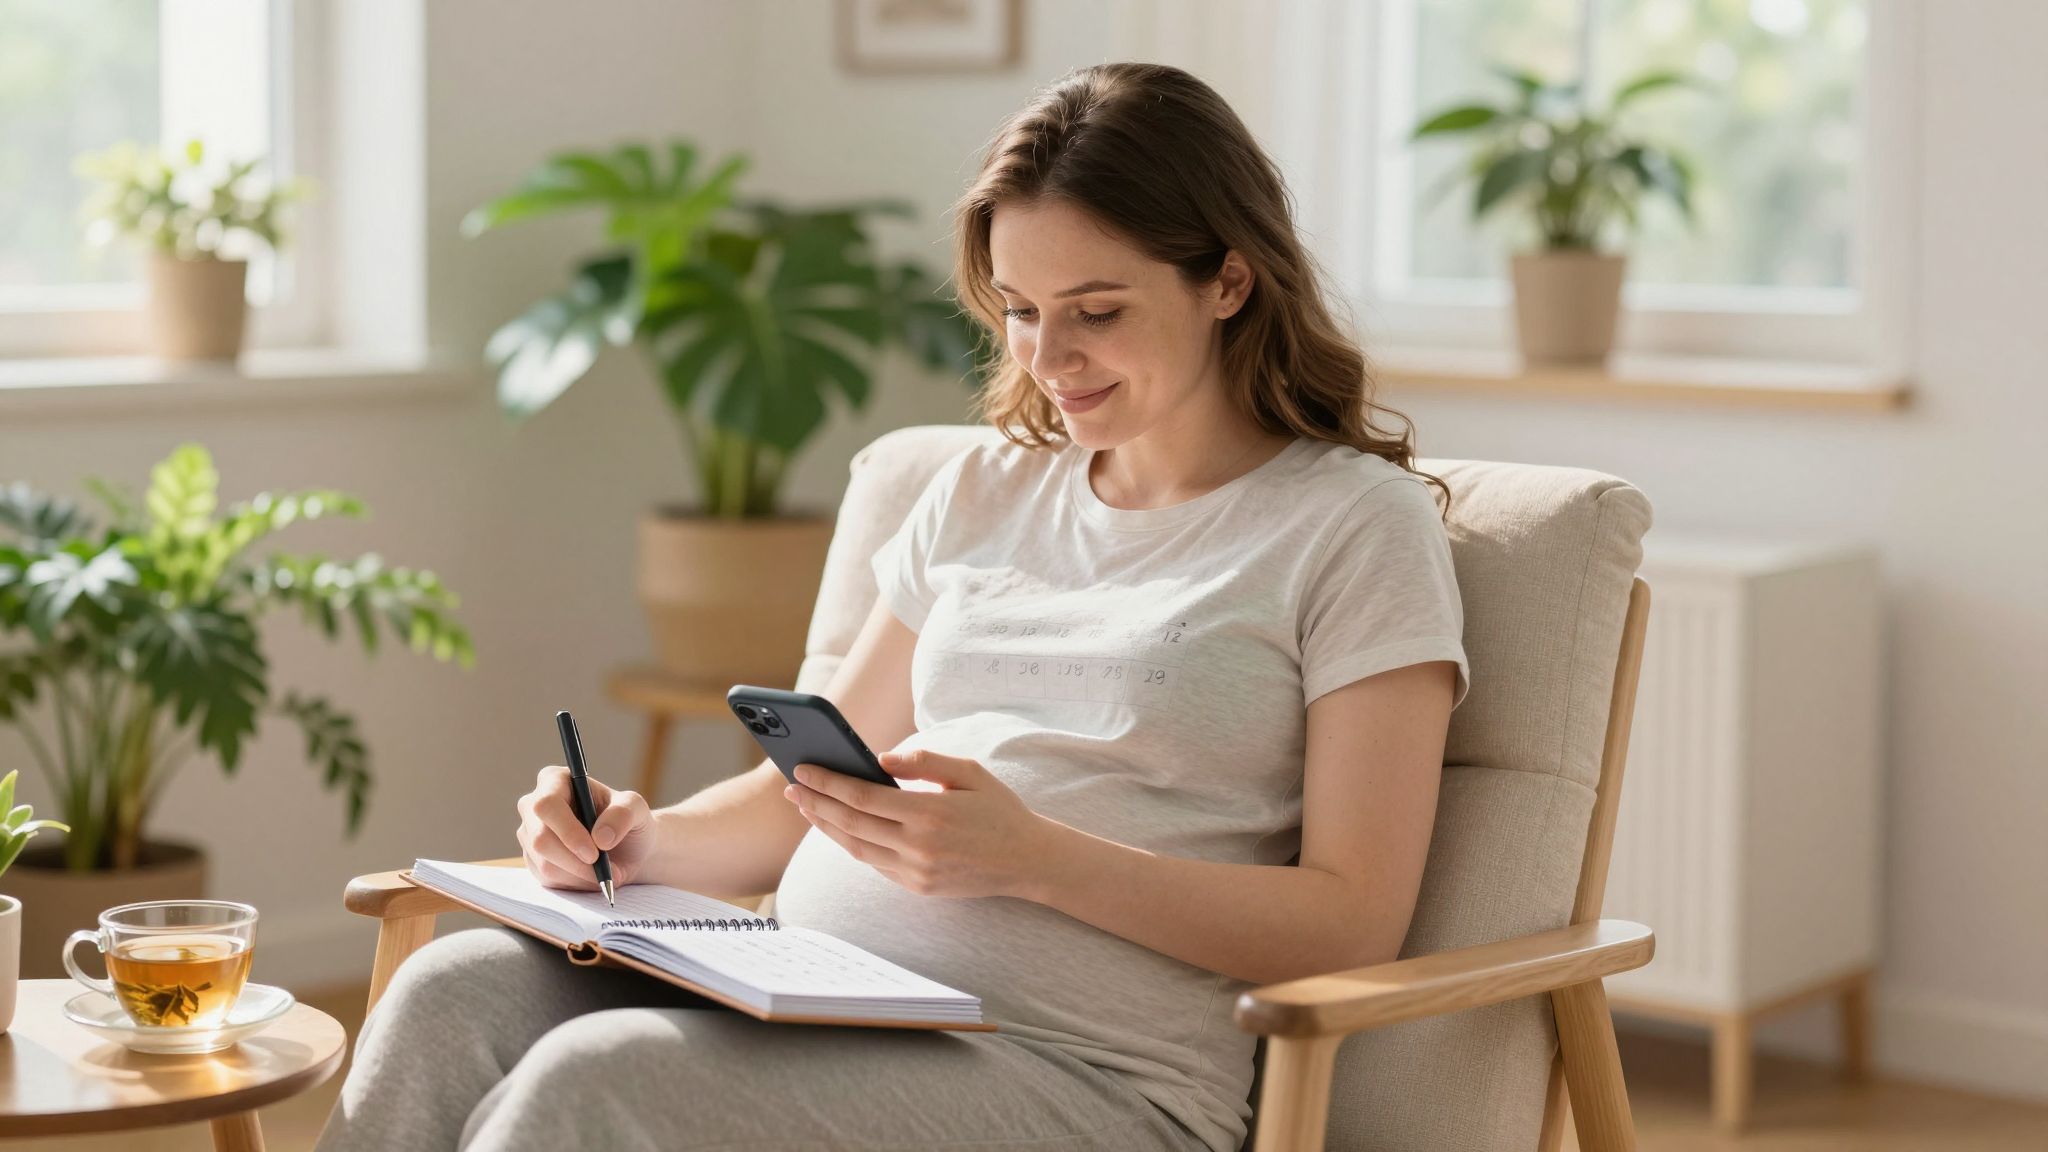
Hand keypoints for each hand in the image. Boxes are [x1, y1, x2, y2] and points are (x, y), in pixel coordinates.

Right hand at [516, 765, 658, 890]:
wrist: (629, 849)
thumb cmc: (629, 821)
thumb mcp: (636, 809)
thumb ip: (623, 814)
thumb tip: (600, 837)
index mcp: (555, 781)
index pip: (547, 804)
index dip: (567, 831)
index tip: (594, 853)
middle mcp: (534, 806)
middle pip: (541, 839)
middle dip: (575, 860)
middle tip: (603, 870)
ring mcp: (530, 835)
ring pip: (545, 864)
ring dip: (580, 874)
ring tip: (607, 872)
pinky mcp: (533, 861)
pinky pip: (548, 879)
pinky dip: (576, 883)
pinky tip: (592, 875)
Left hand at [784, 749, 1054, 899]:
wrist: (1028, 860)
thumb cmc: (998, 809)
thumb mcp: (969, 771)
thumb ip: (924, 761)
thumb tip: (879, 758)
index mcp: (929, 813)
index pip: (862, 796)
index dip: (827, 782)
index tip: (803, 769)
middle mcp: (918, 846)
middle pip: (850, 823)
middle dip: (816, 803)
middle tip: (792, 787)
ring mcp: (916, 872)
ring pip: (856, 848)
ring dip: (827, 827)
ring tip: (807, 807)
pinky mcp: (917, 887)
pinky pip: (874, 863)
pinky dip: (851, 844)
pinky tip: (839, 828)